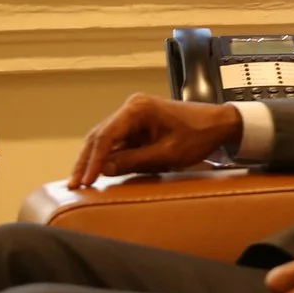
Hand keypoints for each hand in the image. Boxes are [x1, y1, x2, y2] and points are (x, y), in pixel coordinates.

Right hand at [68, 94, 241, 188]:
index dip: (94, 160)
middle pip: (99, 136)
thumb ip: (135, 161)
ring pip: (105, 140)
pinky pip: (118, 143)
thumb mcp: (167, 153)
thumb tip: (105, 169)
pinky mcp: (138, 127)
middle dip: (86, 161)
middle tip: (74, 184)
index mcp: (137, 108)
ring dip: (94, 160)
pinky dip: (108, 158)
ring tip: (80, 182)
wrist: (219, 124)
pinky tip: (98, 174)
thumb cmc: (198, 135)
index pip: (106, 136)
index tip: (85, 181)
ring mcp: (133, 117)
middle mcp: (131, 108)